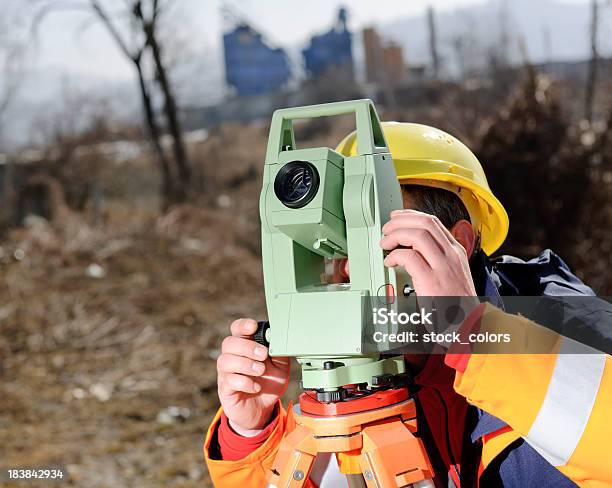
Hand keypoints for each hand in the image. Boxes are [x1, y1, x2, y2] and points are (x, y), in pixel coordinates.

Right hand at [217, 318, 289, 435]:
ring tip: (260, 370)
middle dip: (247, 347)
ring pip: (225, 360)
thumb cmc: (269, 383)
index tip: (253, 327)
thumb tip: (281, 338)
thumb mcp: (281, 366)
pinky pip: (229, 380)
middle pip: (229, 343)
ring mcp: (227, 373)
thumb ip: (279, 352)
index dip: (242, 326)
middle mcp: (233, 357)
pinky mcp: (226, 389)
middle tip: (263, 355)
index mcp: (245, 346)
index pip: (237, 329)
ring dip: (245, 364)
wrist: (263, 409)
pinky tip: (256, 386)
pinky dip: (244, 382)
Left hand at [380, 209, 476, 296]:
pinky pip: (409, 257)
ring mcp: (443, 267)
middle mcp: (451, 255)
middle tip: (387, 229)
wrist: (468, 325)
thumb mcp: (452, 274)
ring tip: (385, 244)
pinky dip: (394, 256)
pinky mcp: (432, 281)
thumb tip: (412, 248)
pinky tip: (390, 262)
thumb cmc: (456, 304)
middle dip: (400, 221)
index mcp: (456, 251)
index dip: (410, 216)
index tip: (397, 218)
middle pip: (425, 223)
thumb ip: (436, 259)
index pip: (432, 222)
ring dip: (395, 235)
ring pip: (417, 235)